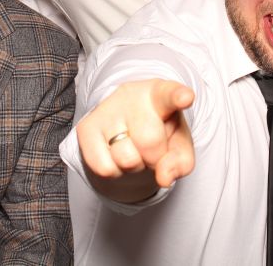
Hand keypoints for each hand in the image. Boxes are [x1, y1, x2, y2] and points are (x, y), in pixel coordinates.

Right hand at [76, 79, 195, 202]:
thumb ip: (181, 162)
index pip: (170, 94)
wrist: (125, 123)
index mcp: (160, 94)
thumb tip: (164, 178)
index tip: (186, 97)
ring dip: (134, 166)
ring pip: (125, 159)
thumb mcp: (178, 143)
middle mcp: (131, 95)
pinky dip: (115, 172)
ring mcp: (106, 109)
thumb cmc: (159, 131)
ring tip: (133, 149)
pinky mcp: (86, 128)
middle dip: (155, 158)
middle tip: (152, 149)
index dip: (178, 97)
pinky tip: (115, 154)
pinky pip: (104, 168)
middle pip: (149, 141)